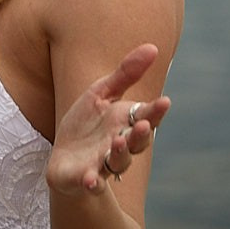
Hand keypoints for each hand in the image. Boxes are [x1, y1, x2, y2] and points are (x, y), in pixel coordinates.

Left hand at [46, 44, 171, 198]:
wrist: (65, 160)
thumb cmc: (86, 124)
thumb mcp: (101, 94)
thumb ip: (125, 74)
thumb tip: (153, 47)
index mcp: (125, 123)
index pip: (145, 117)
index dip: (155, 111)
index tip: (164, 101)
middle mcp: (119, 145)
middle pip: (136, 142)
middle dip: (140, 135)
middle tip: (143, 125)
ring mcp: (103, 163)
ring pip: (118, 162)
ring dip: (119, 154)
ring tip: (116, 143)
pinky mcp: (85, 178)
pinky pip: (92, 182)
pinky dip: (93, 182)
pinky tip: (91, 180)